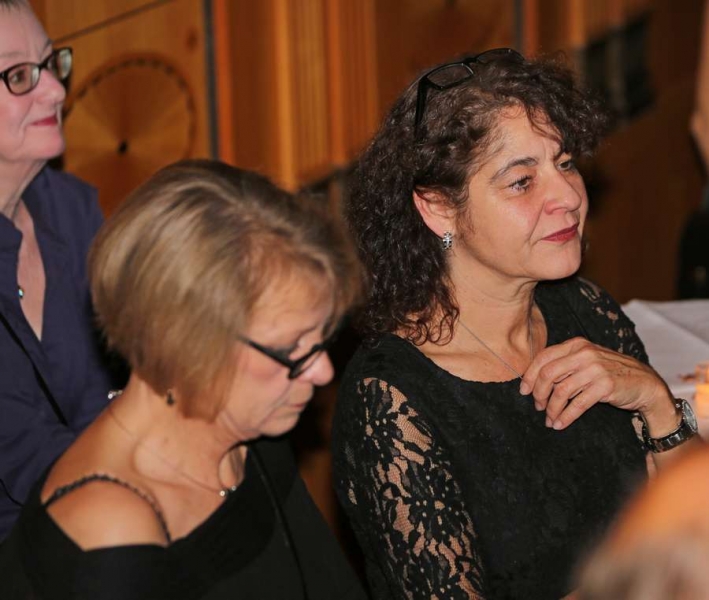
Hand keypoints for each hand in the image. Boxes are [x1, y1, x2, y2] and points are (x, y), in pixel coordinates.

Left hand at [519, 337, 675, 431]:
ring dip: (552, 409)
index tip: (524, 391)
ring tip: (549, 420)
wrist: (645, 383)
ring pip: (561, 391)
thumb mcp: (587, 361)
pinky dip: (565, 416)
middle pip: (548, 374)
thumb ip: (565, 364)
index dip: (530, 375)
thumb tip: (535, 379)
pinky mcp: (605, 386)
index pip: (543, 357)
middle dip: (539, 393)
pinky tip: (560, 424)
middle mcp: (584, 354)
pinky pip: (577, 404)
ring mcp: (595, 369)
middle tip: (538, 407)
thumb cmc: (610, 373)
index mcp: (576, 345)